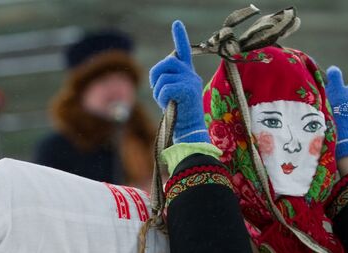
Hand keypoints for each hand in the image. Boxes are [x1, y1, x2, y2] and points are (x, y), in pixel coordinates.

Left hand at [149, 21, 208, 143]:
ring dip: (158, 90)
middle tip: (156, 88)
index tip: (176, 23)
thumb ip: (168, 83)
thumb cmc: (180, 118)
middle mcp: (191, 75)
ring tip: (166, 102)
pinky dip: (161, 98)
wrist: (190, 133)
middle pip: (168, 61)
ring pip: (163, 76)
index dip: (180, 37)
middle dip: (156, 74)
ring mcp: (191, 81)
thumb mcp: (173, 97)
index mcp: (188, 76)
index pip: (184, 52)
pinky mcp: (188, 90)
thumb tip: (156, 78)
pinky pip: (165, 88)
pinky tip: (168, 106)